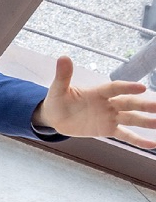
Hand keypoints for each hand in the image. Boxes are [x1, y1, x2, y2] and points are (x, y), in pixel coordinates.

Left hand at [33, 56, 155, 147]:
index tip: (142, 87)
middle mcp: (108, 104)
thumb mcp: (58, 89)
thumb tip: (63, 57)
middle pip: (129, 103)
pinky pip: (125, 135)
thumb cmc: (58, 100)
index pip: (115, 89)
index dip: (127, 88)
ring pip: (132, 119)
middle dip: (144, 105)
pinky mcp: (108, 129)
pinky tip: (151, 144)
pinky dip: (138, 140)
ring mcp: (110, 117)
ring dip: (147, 121)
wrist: (56, 117)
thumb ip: (63, 76)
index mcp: (98, 92)